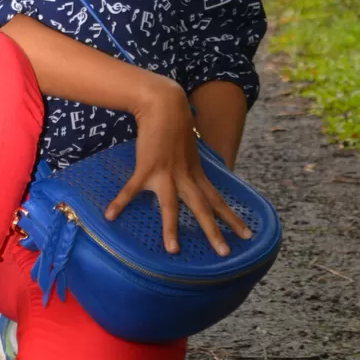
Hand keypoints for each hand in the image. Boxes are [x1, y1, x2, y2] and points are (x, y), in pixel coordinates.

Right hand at [104, 82, 253, 255]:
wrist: (164, 105)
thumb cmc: (175, 127)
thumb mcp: (190, 151)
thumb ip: (191, 168)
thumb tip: (193, 180)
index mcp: (196, 174)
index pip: (218, 200)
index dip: (233, 218)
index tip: (249, 235)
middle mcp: (185, 177)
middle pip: (202, 208)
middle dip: (214, 231)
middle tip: (225, 253)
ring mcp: (166, 174)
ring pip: (171, 206)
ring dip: (171, 228)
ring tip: (172, 250)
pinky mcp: (146, 168)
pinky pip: (132, 190)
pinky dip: (120, 202)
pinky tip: (110, 216)